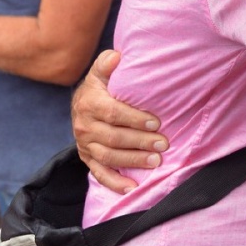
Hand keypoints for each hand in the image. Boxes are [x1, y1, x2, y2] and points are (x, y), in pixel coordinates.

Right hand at [72, 50, 167, 193]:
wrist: (80, 102)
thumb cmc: (102, 84)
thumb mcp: (102, 69)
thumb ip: (108, 62)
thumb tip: (117, 57)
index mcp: (89, 103)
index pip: (113, 113)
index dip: (135, 119)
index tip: (156, 123)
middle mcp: (84, 126)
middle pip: (113, 138)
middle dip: (140, 142)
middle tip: (164, 144)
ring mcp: (85, 144)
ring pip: (108, 156)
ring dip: (133, 161)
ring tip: (156, 162)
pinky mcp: (87, 158)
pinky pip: (99, 173)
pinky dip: (115, 183)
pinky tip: (132, 188)